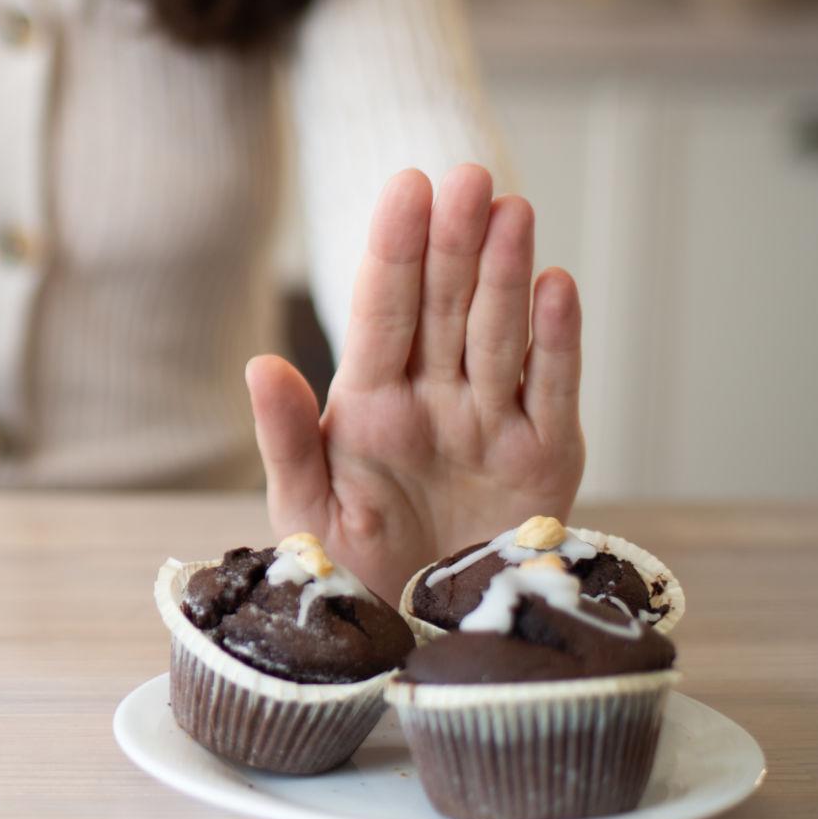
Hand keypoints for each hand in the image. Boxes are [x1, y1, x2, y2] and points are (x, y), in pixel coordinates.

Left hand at [247, 165, 584, 600]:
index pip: (381, 312)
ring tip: (510, 209)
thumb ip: (287, 439)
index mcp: (368, 407)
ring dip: (505, 273)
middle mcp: (433, 402)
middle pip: (444, 308)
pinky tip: (557, 285)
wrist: (417, 643)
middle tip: (466, 174)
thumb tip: (259, 365)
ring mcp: (491, 426)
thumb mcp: (305, 514)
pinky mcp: (545, 461)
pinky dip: (558, 342)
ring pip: (498, 334)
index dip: (394, 250)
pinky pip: (552, 391)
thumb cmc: (350, 574)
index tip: (406, 185)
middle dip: (453, 242)